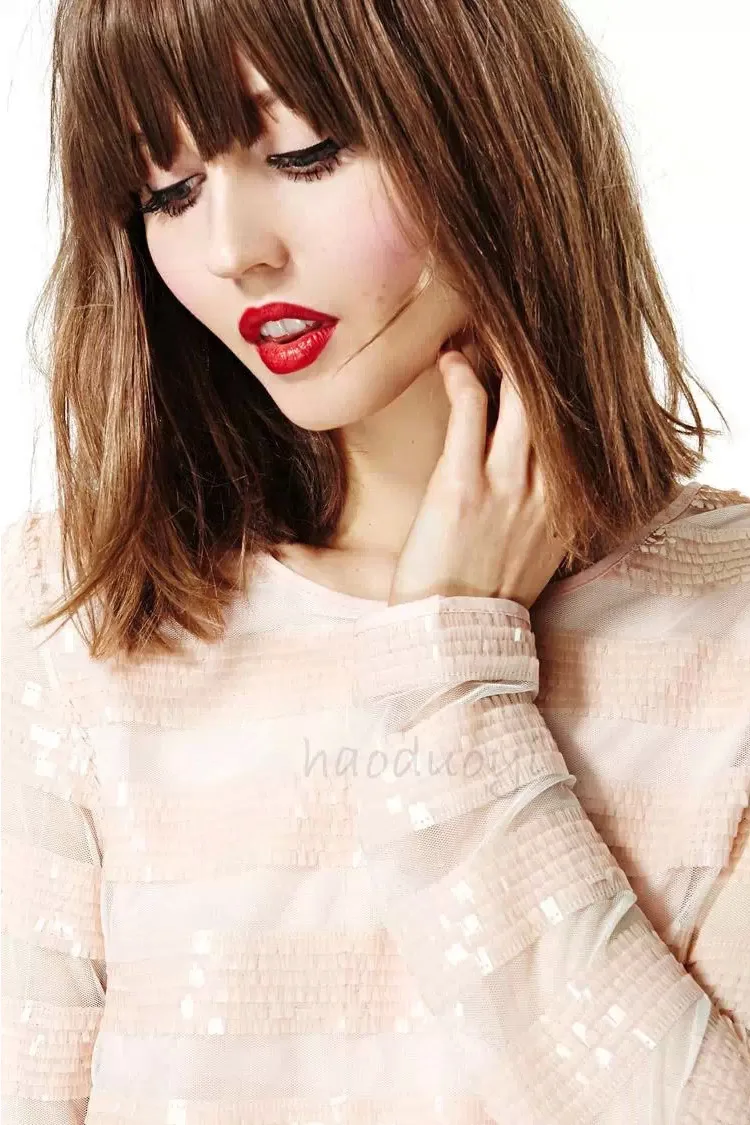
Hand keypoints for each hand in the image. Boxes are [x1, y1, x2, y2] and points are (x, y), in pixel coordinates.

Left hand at [388, 340, 566, 608]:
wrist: (455, 640)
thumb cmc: (486, 599)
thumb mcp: (535, 556)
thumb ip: (542, 514)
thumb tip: (533, 483)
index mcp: (565, 507)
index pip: (573, 429)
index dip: (560, 390)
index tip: (543, 364)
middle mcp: (546, 491)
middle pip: (557, 404)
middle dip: (537, 362)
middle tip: (511, 333)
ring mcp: (507, 486)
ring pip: (521, 398)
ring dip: (501, 357)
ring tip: (478, 333)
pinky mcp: (463, 487)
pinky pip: (472, 411)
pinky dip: (462, 377)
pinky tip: (450, 361)